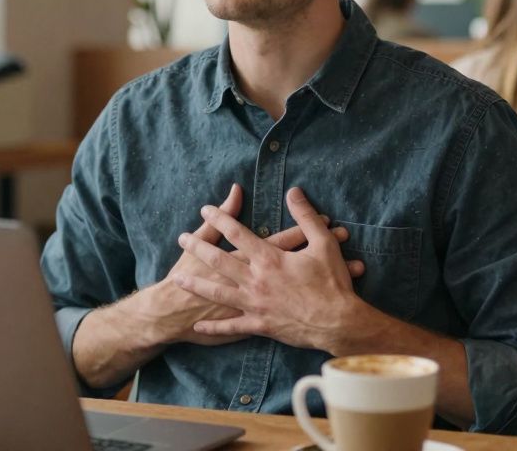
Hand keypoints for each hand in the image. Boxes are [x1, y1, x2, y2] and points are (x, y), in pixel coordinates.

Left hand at [172, 187, 368, 352]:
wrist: (339, 322)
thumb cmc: (332, 283)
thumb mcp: (324, 243)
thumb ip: (305, 216)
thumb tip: (293, 191)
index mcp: (270, 259)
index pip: (238, 234)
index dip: (220, 219)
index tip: (205, 209)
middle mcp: (256, 280)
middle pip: (219, 261)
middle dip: (198, 248)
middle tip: (181, 239)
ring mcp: (255, 304)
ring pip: (218, 293)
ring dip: (196, 284)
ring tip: (177, 278)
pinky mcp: (260, 324)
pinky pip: (232, 326)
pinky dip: (214, 326)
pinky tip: (198, 325)